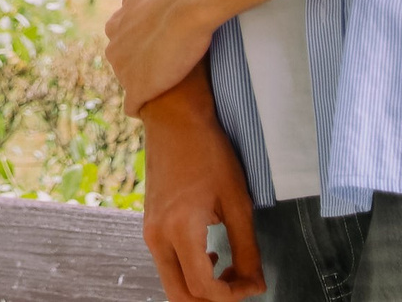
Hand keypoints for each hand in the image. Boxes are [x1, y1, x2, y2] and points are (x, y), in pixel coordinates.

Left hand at [107, 0, 221, 113]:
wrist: (186, 6)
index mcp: (114, 25)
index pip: (124, 42)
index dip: (143, 47)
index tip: (161, 49)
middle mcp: (113, 47)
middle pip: (123, 64)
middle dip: (140, 67)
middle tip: (166, 70)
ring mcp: (122, 70)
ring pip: (129, 83)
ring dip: (144, 86)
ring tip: (164, 92)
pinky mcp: (137, 89)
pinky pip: (133, 105)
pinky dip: (140, 107)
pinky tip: (149, 109)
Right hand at [140, 76, 262, 301]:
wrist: (174, 121)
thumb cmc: (209, 155)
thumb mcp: (237, 204)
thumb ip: (247, 250)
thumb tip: (256, 285)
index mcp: (180, 231)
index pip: (204, 288)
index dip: (234, 296)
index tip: (256, 285)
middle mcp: (157, 236)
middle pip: (179, 296)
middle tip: (238, 289)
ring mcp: (149, 230)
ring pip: (171, 282)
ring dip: (200, 288)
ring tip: (230, 271)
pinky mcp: (149, 223)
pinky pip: (167, 263)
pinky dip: (190, 271)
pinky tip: (212, 253)